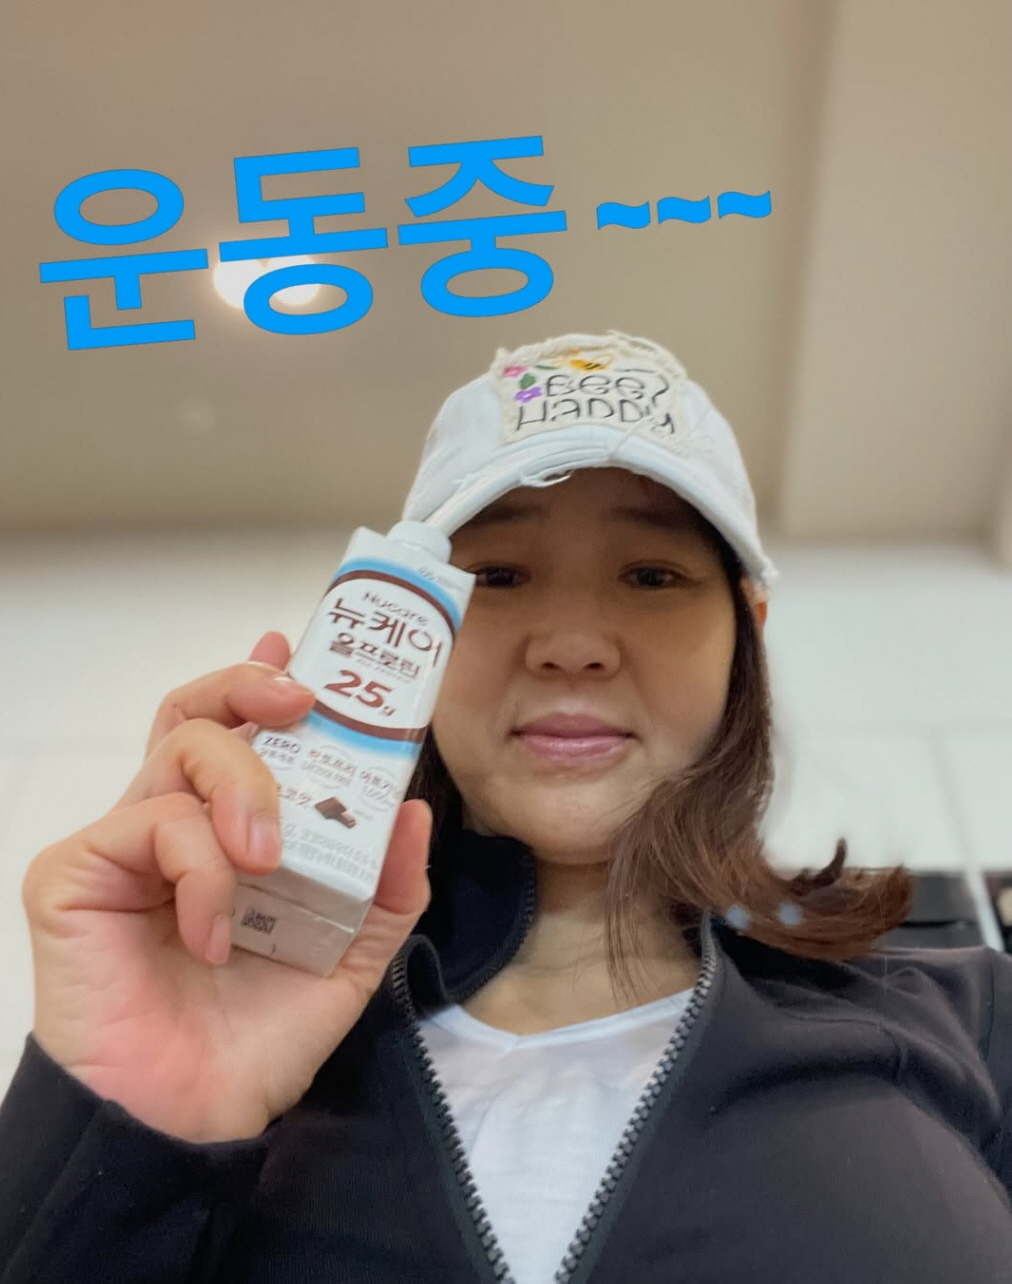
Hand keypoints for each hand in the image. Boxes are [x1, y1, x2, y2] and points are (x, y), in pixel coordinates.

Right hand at [22, 632, 431, 1142]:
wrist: (191, 1120)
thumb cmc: (256, 1038)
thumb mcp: (348, 958)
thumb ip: (387, 888)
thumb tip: (414, 811)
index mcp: (228, 835)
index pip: (237, 736)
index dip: (258, 683)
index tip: (293, 644)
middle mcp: (172, 825)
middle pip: (193, 712)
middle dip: (247, 686)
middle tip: (299, 699)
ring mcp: (120, 846)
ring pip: (179, 750)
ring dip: (244, 789)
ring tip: (269, 859)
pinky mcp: (75, 874)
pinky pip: (149, 825)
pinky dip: (200, 869)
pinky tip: (213, 935)